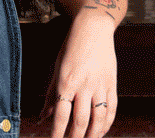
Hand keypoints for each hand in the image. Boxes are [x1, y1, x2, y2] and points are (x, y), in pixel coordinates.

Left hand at [40, 11, 116, 137]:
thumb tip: (42, 118)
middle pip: (80, 121)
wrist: (93, 29)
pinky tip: (101, 132)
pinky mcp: (112, 85)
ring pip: (98, 119)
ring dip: (92, 135)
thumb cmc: (71, 48)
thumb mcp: (57, 69)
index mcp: (66, 82)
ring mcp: (100, 86)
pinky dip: (107, 124)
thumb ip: (51, 95)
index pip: (61, 115)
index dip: (57, 132)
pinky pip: (111, 110)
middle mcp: (84, 86)